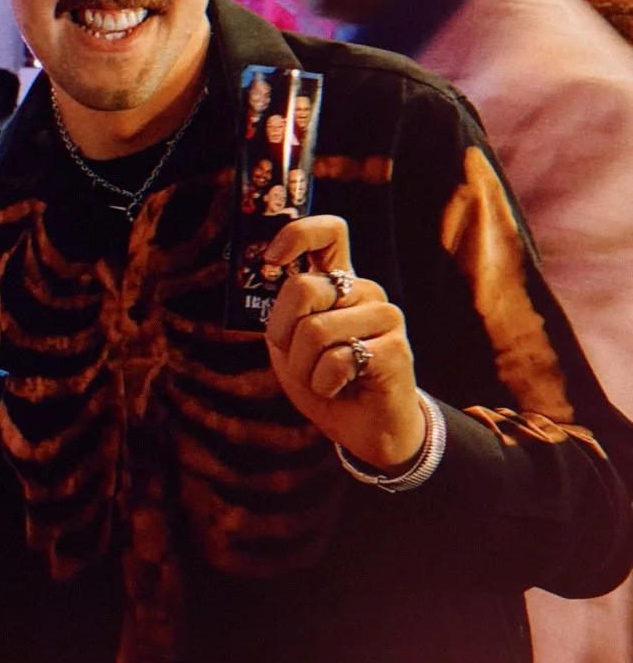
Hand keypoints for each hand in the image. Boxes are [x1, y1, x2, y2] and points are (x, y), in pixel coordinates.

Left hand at [263, 215, 424, 469]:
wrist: (366, 430)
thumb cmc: (325, 383)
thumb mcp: (289, 347)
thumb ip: (279, 315)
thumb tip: (267, 279)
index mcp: (339, 283)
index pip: (329, 233)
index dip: (297, 235)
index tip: (271, 258)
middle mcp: (364, 292)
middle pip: (303, 288)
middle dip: (281, 332)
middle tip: (293, 356)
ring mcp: (384, 316)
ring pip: (315, 330)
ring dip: (303, 368)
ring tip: (321, 379)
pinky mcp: (395, 348)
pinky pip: (337, 360)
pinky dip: (324, 383)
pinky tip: (340, 388)